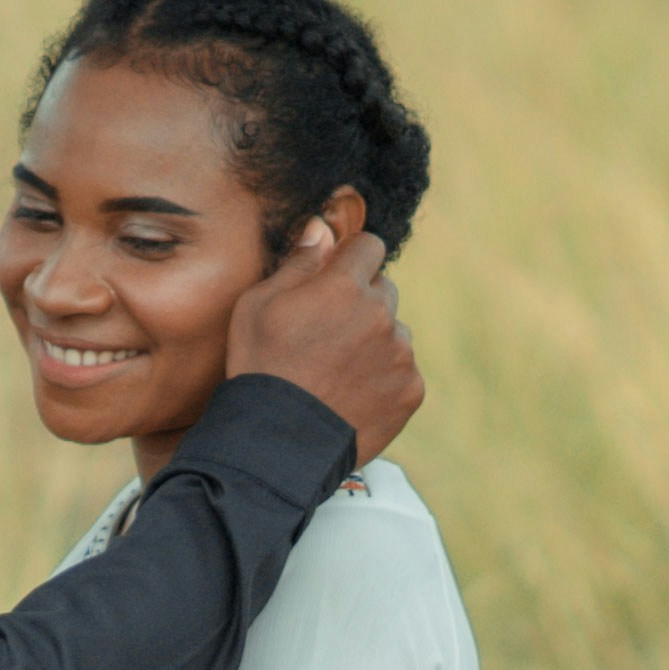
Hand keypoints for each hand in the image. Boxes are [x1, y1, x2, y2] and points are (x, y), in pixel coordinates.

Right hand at [219, 218, 419, 463]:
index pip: (370, 246)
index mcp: (344, 286)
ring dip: (375, 340)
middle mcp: (381, 314)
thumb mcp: (257, 305)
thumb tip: (322, 228)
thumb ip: (297, 263)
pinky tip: (352, 394)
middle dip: (362, 300)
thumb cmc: (259, 367)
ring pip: (394, 331)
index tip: (338, 274)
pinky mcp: (411, 390)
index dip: (351, 258)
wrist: (278, 441)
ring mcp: (400, 354)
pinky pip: (403, 371)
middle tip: (329, 332)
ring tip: (338, 370)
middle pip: (384, 288)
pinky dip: (384, 378)